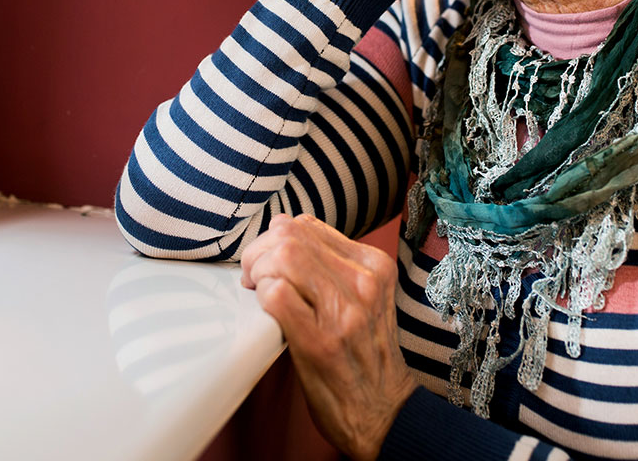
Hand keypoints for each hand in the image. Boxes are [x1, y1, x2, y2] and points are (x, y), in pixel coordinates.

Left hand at [240, 215, 417, 460]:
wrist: (384, 412)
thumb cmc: (363, 354)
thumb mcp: (363, 297)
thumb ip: (329, 262)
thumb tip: (282, 228)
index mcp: (373, 266)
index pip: (306, 225)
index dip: (274, 239)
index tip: (268, 262)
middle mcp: (363, 283)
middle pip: (290, 236)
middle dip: (258, 252)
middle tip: (253, 277)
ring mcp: (344, 312)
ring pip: (282, 257)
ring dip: (258, 271)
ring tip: (258, 291)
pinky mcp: (320, 341)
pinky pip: (276, 294)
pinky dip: (262, 296)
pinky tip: (267, 311)